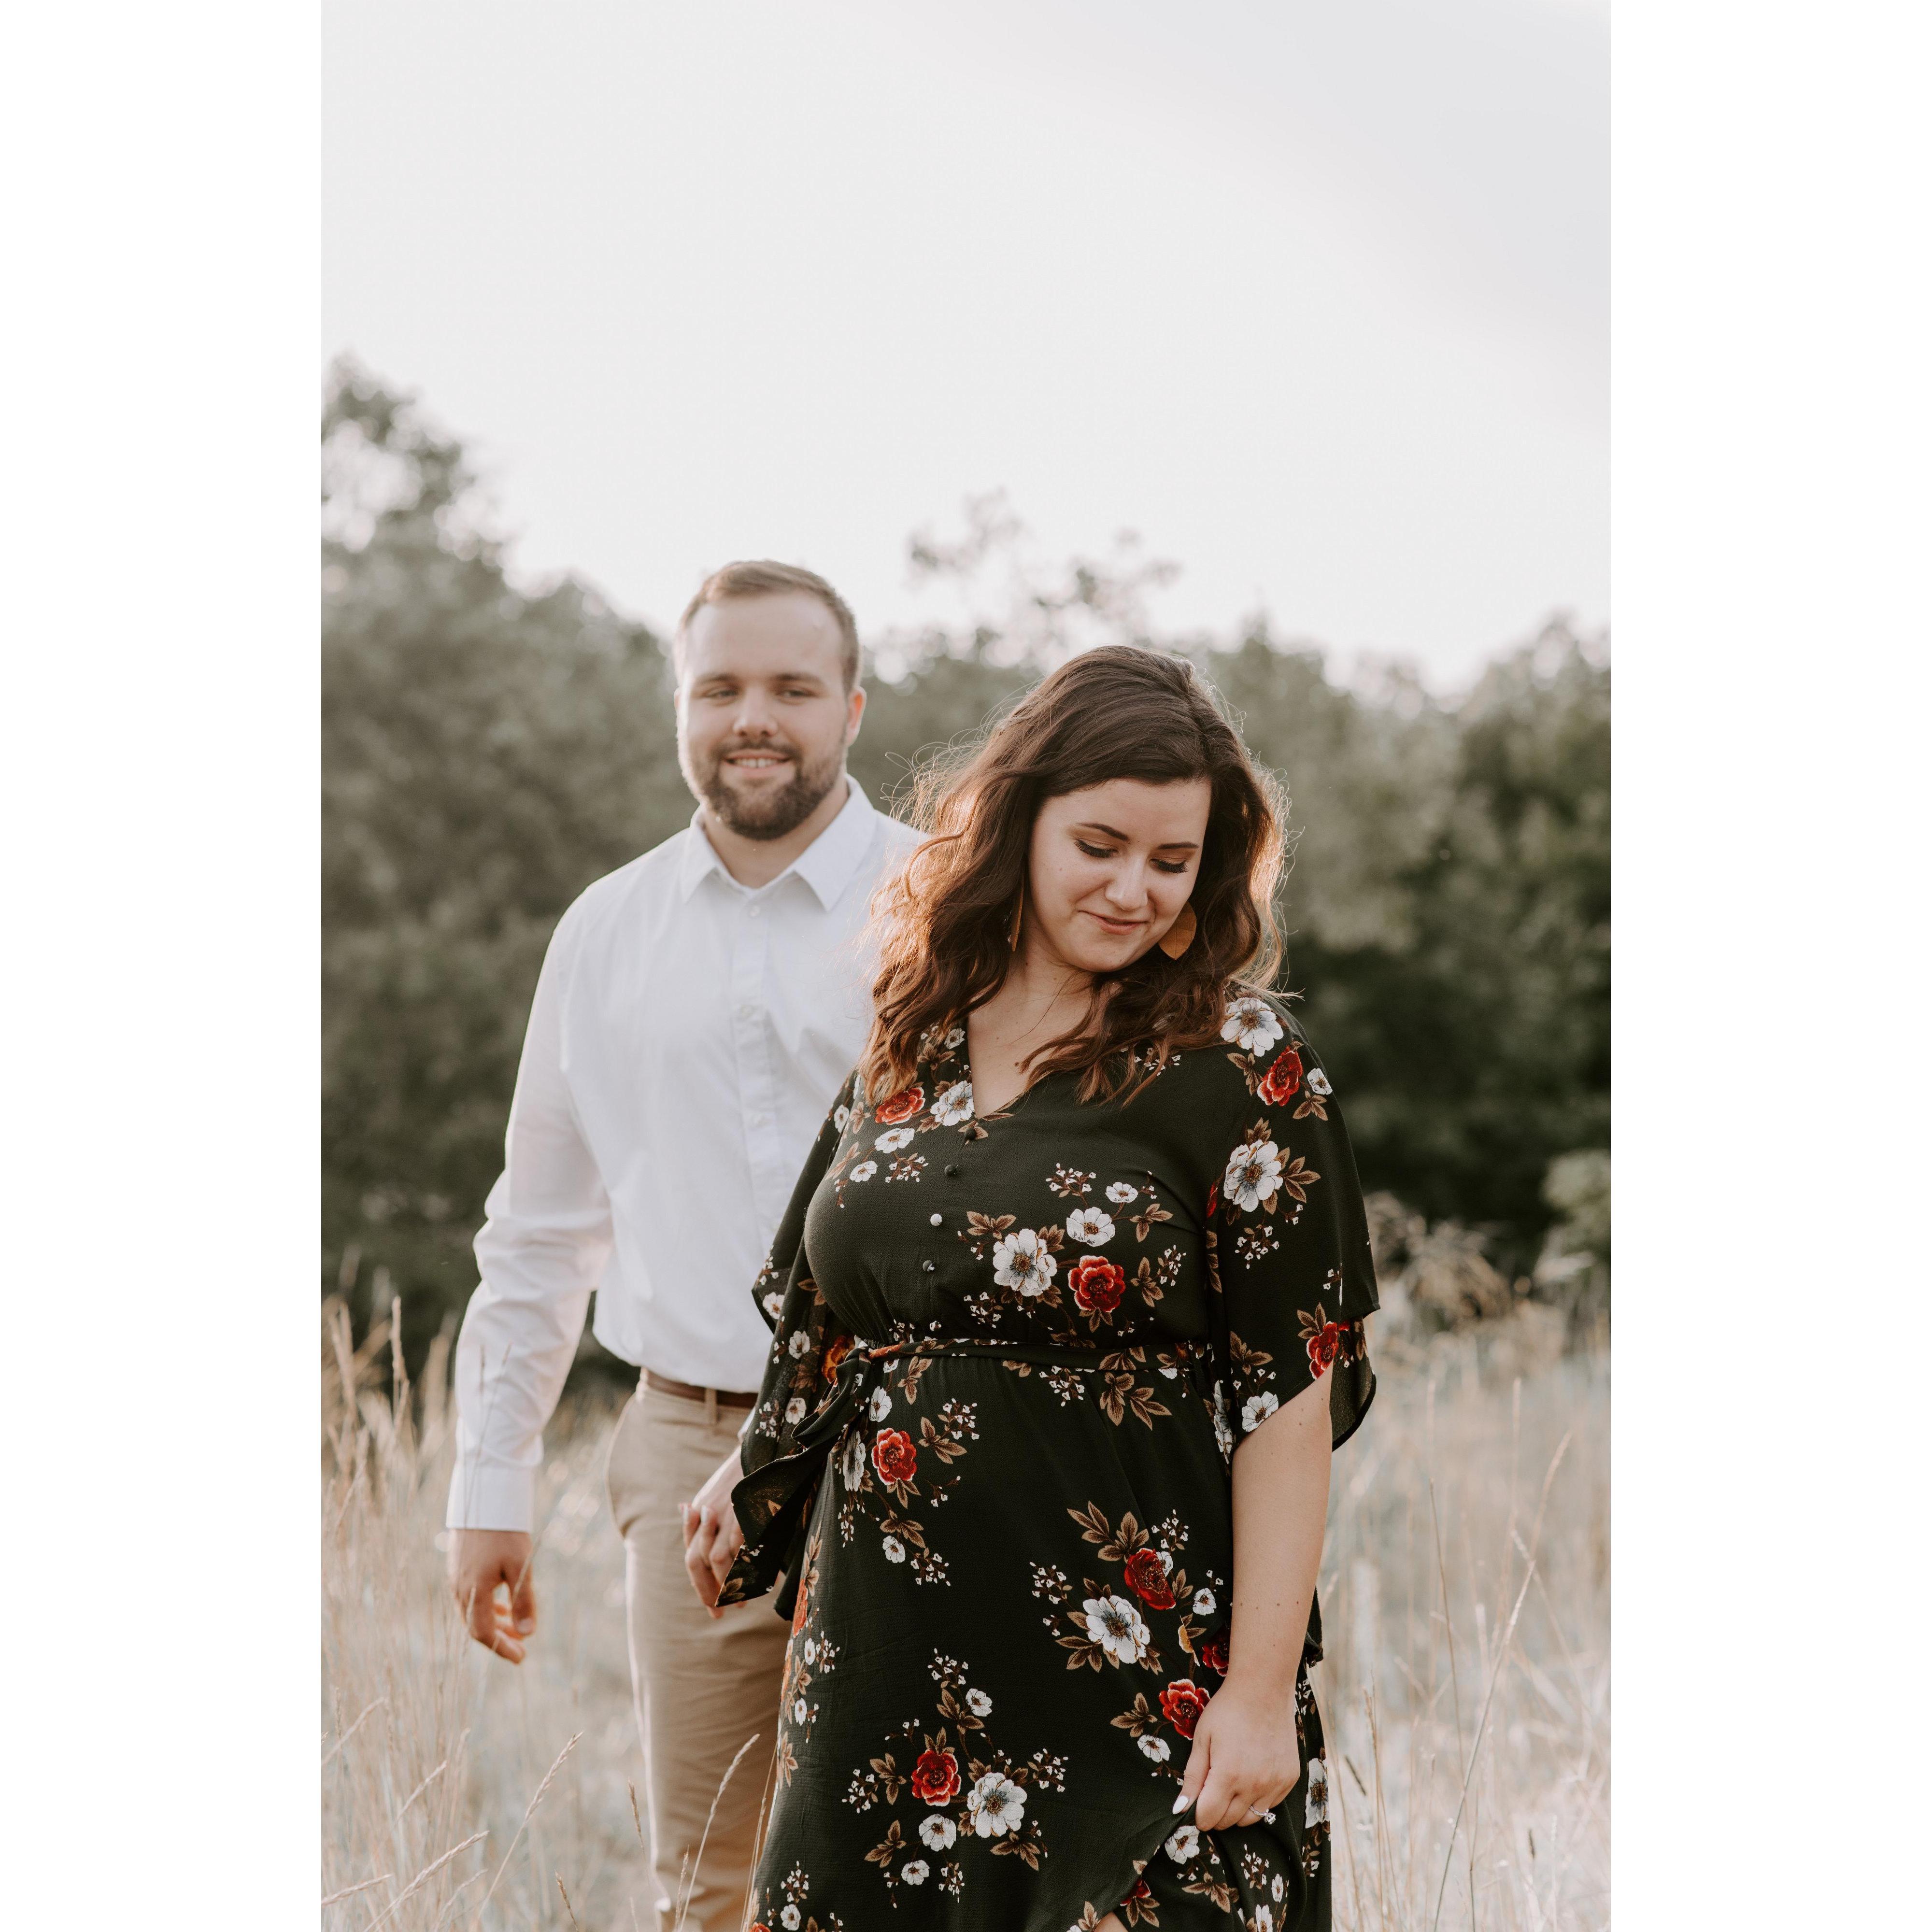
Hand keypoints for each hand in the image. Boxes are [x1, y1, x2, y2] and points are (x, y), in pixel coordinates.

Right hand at [446, 1529, 535, 1663]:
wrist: (482, 1497)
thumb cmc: (505, 1531)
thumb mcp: (520, 1565)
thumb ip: (523, 1600)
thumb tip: (528, 1633)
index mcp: (473, 1592)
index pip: (483, 1633)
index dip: (502, 1649)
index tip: (521, 1658)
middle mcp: (459, 1589)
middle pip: (476, 1626)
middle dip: (499, 1640)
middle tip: (521, 1648)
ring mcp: (456, 1578)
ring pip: (473, 1612)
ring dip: (494, 1623)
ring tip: (515, 1628)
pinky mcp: (458, 1567)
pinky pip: (470, 1598)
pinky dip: (487, 1607)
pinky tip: (502, 1605)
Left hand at [683, 1448, 746, 1617]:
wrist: (762, 1449)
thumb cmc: (741, 1473)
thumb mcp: (715, 1488)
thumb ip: (703, 1507)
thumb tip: (685, 1510)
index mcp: (700, 1510)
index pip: (692, 1556)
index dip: (700, 1584)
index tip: (712, 1605)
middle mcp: (707, 1514)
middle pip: (697, 1562)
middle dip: (706, 1592)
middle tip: (718, 1614)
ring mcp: (726, 1515)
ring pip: (716, 1559)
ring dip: (727, 1585)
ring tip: (741, 1603)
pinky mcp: (744, 1515)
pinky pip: (741, 1549)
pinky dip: (747, 1569)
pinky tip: (758, 1582)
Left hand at [1172, 1675, 1301, 1832]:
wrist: (1264, 1688)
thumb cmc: (1228, 1710)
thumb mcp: (1202, 1739)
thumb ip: (1192, 1777)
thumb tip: (1180, 1809)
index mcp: (1228, 1775)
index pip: (1208, 1817)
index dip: (1198, 1814)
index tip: (1197, 1802)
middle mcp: (1254, 1785)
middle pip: (1228, 1821)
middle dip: (1216, 1811)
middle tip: (1213, 1787)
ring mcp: (1275, 1783)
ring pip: (1251, 1818)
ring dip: (1237, 1809)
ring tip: (1233, 1782)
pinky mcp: (1290, 1778)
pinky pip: (1271, 1804)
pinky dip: (1258, 1798)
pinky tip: (1253, 1775)